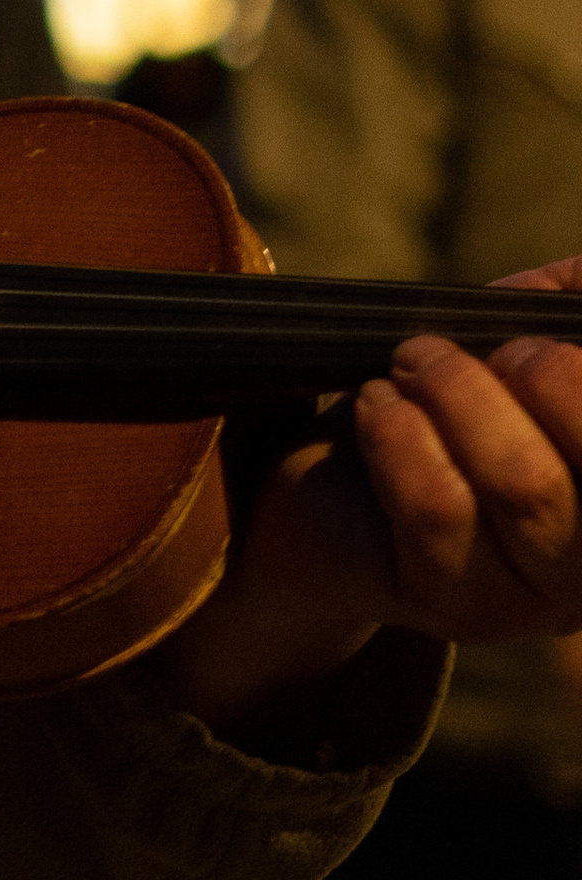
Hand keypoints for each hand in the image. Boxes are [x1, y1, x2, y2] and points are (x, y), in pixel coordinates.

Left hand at [156, 262, 581, 746]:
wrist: (324, 506)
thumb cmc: (437, 419)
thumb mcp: (508, 352)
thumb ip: (562, 311)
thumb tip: (581, 272)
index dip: (578, 370)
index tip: (534, 333)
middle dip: (535, 372)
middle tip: (473, 347)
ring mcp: (529, 599)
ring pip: (523, 484)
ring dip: (457, 396)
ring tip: (411, 364)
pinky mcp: (451, 607)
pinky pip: (439, 507)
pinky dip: (401, 433)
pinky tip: (376, 406)